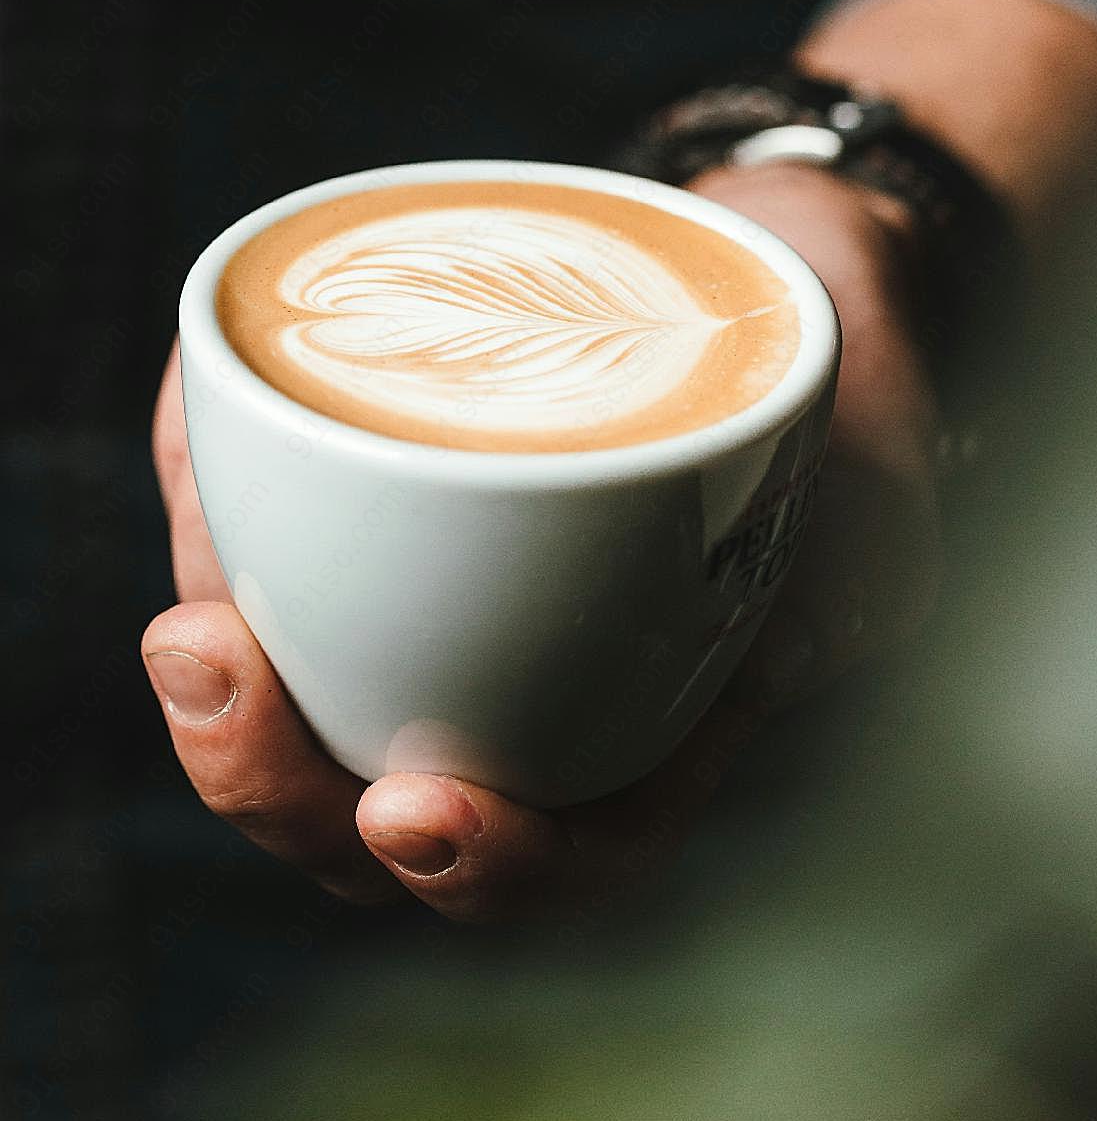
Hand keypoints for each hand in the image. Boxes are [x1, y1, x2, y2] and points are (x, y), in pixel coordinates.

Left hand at [142, 162, 941, 923]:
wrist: (784, 255)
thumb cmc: (842, 383)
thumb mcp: (884, 472)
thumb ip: (871, 559)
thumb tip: (795, 636)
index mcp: (668, 720)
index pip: (574, 843)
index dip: (489, 865)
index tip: (416, 811)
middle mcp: (545, 683)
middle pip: (387, 806)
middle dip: (280, 784)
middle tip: (226, 683)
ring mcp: (460, 593)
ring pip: (314, 699)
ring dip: (229, 693)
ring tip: (189, 632)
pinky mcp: (391, 494)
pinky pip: (281, 540)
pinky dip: (224, 518)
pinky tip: (198, 462)